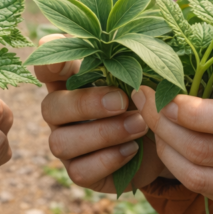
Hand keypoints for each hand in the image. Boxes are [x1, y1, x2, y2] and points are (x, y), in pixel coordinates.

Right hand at [35, 36, 164, 193]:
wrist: (167, 142)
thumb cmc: (148, 99)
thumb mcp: (143, 75)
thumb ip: (129, 59)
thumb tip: (131, 41)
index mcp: (70, 82)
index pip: (46, 67)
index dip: (47, 63)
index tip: (61, 63)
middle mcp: (61, 113)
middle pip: (50, 107)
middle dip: (86, 104)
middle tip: (122, 100)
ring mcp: (68, 144)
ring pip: (62, 142)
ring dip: (104, 133)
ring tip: (140, 125)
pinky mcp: (81, 172)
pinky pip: (80, 171)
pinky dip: (109, 159)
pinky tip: (133, 149)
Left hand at [131, 86, 212, 212]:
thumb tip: (189, 39)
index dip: (190, 110)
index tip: (161, 93)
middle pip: (206, 151)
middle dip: (165, 126)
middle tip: (144, 104)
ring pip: (198, 178)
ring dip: (165, 150)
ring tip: (153, 125)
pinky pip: (203, 192)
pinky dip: (177, 169)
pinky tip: (170, 146)